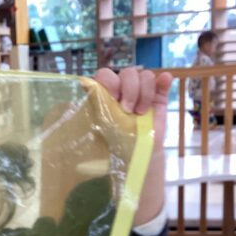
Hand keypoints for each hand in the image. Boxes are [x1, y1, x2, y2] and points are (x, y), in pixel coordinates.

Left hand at [92, 67, 172, 226]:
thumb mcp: (92, 139)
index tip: (113, 101)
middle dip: (129, 89)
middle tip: (128, 111)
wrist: (132, 162)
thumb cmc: (108, 150)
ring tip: (141, 113)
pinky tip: (166, 81)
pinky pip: (162, 82)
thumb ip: (84, 125)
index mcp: (104, 96)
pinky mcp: (157, 100)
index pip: (105, 75)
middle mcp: (122, 91)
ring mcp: (141, 94)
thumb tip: (70, 113)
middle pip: (128, 72)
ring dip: (144, 92)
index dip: (110, 83)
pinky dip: (163, 80)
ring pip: (145, 76)